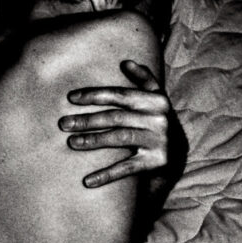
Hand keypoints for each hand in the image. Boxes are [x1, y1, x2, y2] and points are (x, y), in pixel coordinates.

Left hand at [58, 60, 186, 189]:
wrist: (178, 156)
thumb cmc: (155, 123)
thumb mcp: (155, 99)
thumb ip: (143, 79)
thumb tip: (126, 62)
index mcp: (155, 100)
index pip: (120, 95)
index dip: (94, 95)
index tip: (71, 98)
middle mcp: (159, 119)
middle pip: (116, 117)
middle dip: (87, 120)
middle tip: (63, 124)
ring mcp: (159, 141)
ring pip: (119, 138)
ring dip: (92, 140)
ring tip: (71, 142)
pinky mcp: (157, 162)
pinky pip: (127, 168)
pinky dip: (106, 175)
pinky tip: (87, 181)